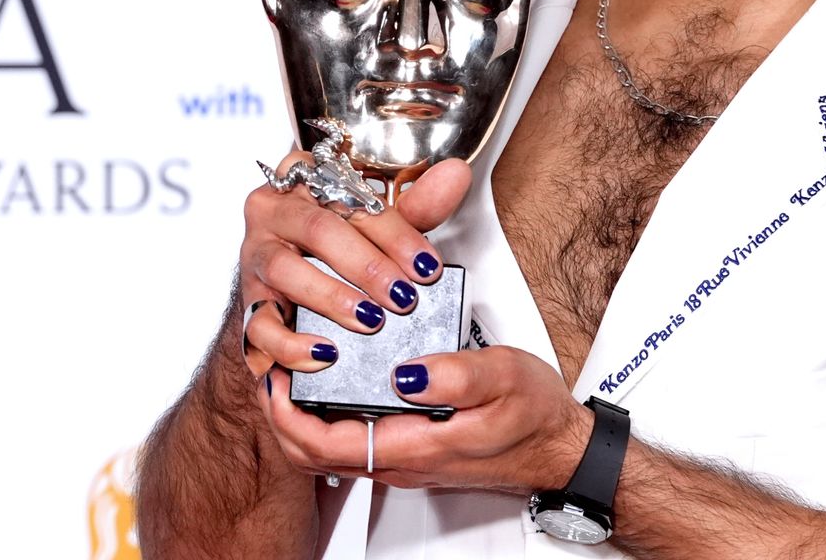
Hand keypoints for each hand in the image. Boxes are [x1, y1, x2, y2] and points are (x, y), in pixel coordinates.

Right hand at [239, 152, 471, 377]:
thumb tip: (455, 176)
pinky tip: (324, 353)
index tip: (427, 265)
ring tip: (371, 320)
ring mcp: (255, 256)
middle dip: (368, 265)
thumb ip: (416, 207)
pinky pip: (260, 324)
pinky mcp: (248, 302)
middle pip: (319, 229)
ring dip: (332, 298)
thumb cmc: (342, 242)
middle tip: (405, 296)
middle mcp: (273, 211)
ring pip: (287, 271)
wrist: (295, 283)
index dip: (394, 232)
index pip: (352, 196)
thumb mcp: (380, 224)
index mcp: (305, 177)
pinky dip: (291, 343)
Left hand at [261, 345, 592, 494]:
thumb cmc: (535, 417)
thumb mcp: (503, 378)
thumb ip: (455, 374)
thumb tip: (406, 371)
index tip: (274, 375)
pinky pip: (348, 442)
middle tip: (267, 366)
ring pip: (326, 450)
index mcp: (415, 445)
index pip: (325, 443)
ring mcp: (402, 458)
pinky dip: (321, 416)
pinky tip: (326, 381)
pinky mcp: (409, 449)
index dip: (287, 414)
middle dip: (277, 414)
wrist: (558, 450)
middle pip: (312, 454)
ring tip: (288, 367)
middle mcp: (400, 460)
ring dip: (296, 415)